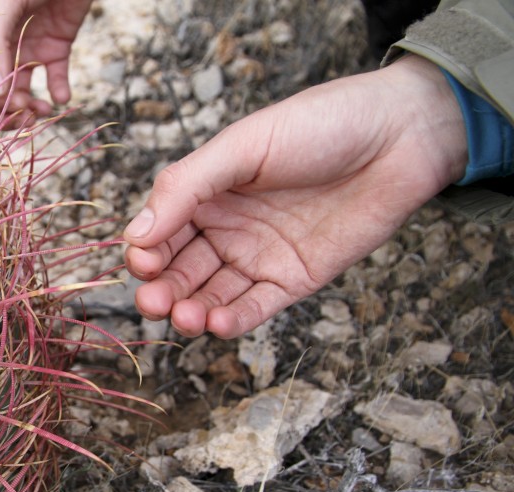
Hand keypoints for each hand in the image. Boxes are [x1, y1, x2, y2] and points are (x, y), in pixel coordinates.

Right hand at [0, 0, 92, 122]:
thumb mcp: (4, 7)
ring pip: (23, 90)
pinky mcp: (55, 47)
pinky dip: (58, 92)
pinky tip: (63, 97)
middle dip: (8, 109)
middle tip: (26, 120)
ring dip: (31, 107)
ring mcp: (29, 47)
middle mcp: (2, 46)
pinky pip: (54, 78)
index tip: (7, 104)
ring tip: (44, 110)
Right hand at [123, 56, 467, 338]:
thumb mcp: (243, 146)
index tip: (141, 262)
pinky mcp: (293, 280)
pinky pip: (254, 307)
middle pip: (179, 271)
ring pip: (211, 295)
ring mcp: (258, 257)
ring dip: (191, 312)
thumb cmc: (320, 125)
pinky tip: (218, 324)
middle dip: (161, 290)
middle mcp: (226, 228)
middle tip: (153, 303)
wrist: (400, 136)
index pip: (159, 232)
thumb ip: (187, 187)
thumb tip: (134, 233)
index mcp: (206, 192)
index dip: (145, 251)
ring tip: (185, 318)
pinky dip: (233, 320)